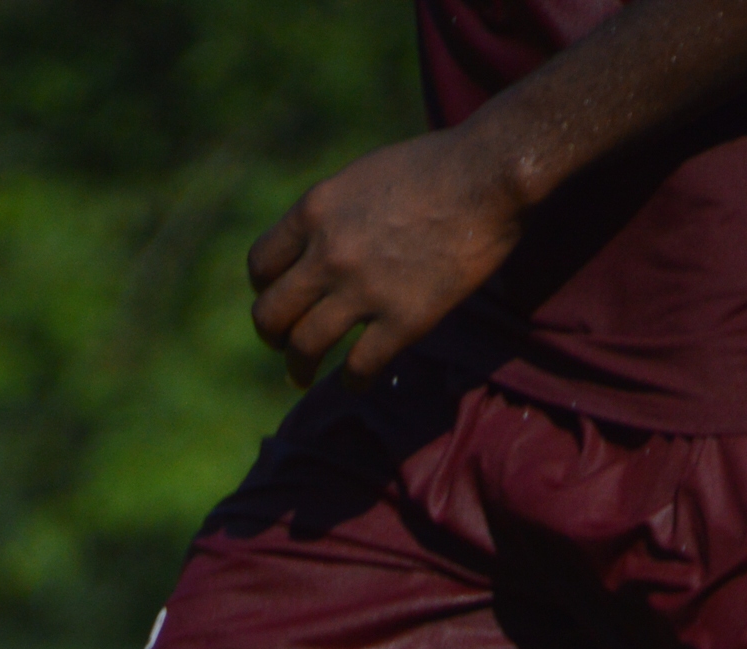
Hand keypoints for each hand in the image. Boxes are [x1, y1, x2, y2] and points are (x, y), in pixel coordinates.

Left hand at [248, 130, 523, 390]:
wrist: (486, 178)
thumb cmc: (433, 167)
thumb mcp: (362, 177)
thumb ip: (336, 213)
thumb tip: (328, 243)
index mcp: (314, 211)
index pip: (260, 265)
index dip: (264, 289)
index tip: (279, 299)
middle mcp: (328, 253)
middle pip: (270, 313)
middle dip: (272, 336)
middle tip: (283, 347)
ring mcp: (364, 290)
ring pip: (305, 347)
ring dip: (299, 368)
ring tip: (303, 377)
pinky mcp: (403, 321)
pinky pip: (360, 367)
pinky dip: (352, 382)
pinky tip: (355, 383)